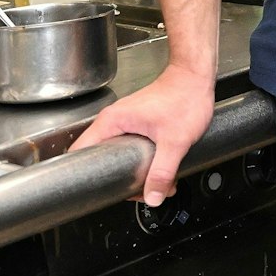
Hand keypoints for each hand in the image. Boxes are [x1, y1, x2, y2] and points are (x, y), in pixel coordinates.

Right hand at [69, 65, 214, 203]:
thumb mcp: (174, 142)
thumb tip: (152, 198)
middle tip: (136, 190)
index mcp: (112, 121)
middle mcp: (114, 120)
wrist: (195, 77)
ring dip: (135, 171)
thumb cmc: (184, 97)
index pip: (80, 151)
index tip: (97, 189)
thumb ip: (162, 172)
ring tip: (153, 182)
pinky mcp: (138, 123)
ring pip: (119, 155)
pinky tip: (160, 169)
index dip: (84, 174)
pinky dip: (143, 161)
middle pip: (101, 158)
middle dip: (120, 179)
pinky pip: (131, 147)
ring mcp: (126, 121)